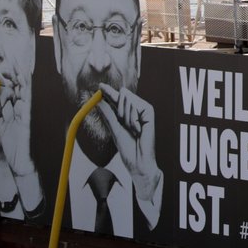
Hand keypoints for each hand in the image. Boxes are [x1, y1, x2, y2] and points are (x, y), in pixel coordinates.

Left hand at [100, 82, 163, 227]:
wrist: (138, 162)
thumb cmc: (128, 149)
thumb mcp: (114, 130)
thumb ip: (108, 114)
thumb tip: (98, 102)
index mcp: (125, 114)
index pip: (116, 99)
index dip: (108, 92)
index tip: (99, 86)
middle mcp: (135, 110)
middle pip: (122, 94)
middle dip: (118, 107)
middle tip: (122, 123)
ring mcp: (143, 110)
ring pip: (128, 99)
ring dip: (126, 116)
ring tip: (133, 130)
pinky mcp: (149, 113)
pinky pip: (137, 106)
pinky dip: (134, 118)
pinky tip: (137, 128)